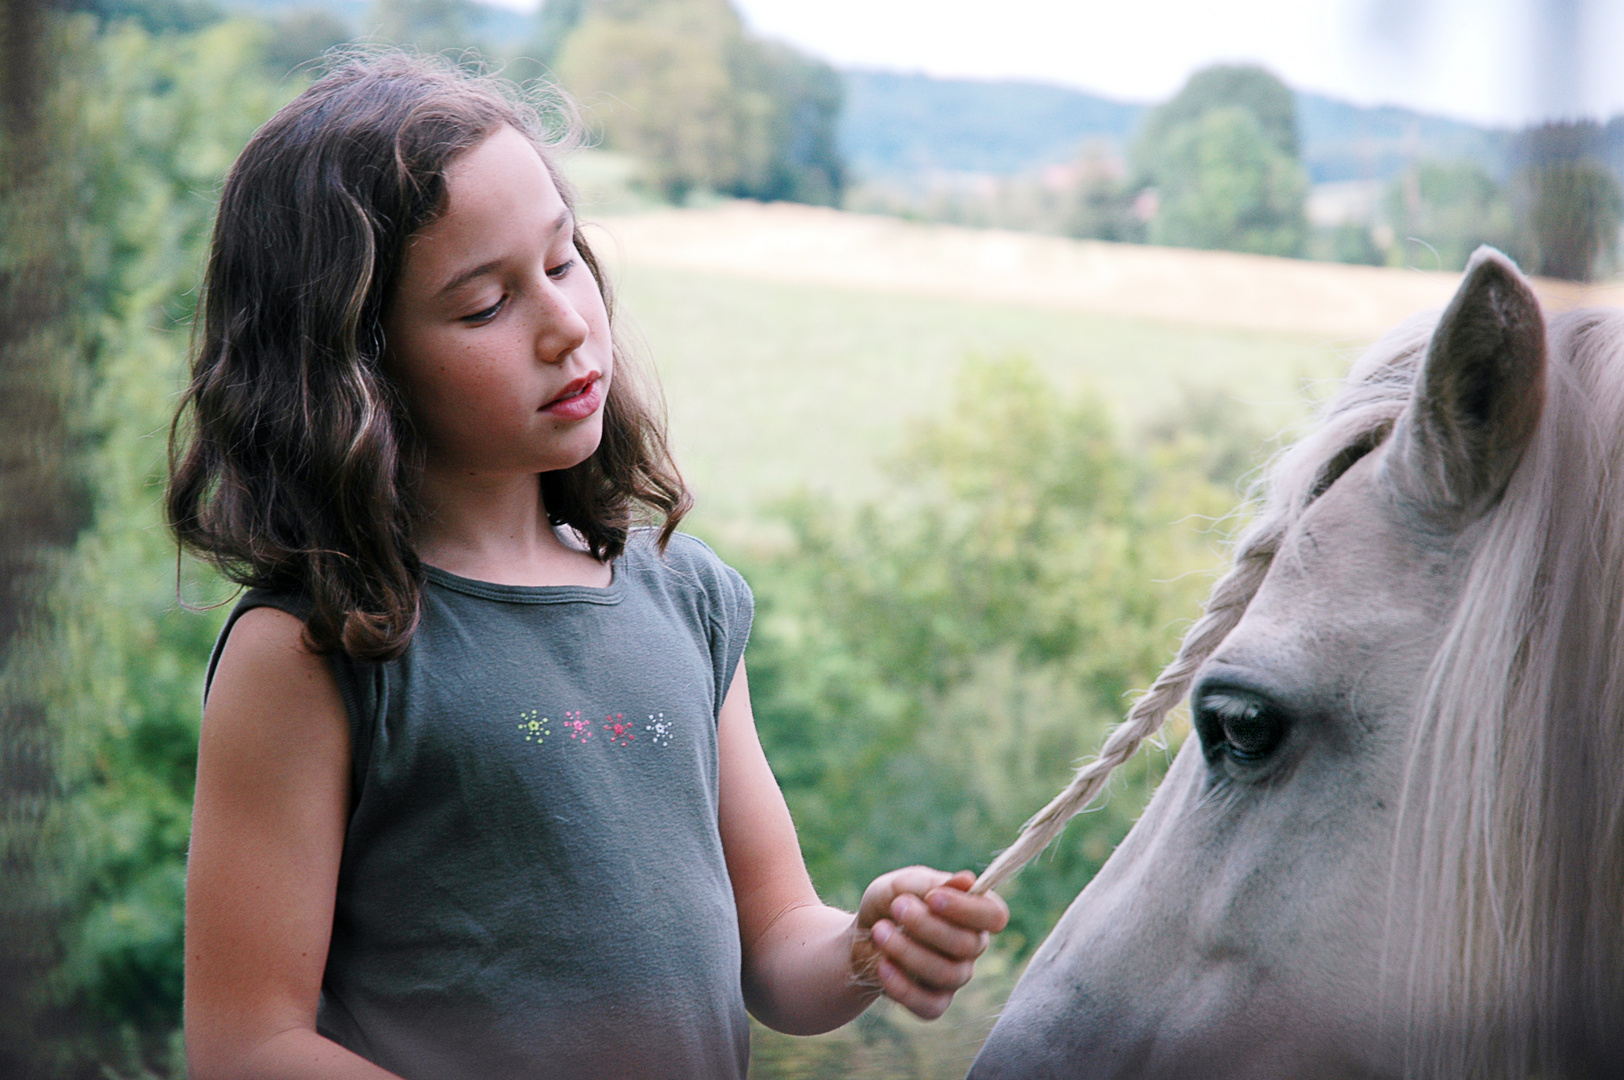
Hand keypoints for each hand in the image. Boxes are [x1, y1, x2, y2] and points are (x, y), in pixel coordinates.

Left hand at [850, 867, 1009, 1019]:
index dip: (968, 909)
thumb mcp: (901, 885)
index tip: (931, 897)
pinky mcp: (934, 1003)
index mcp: (973, 914)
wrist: (861, 939)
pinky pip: (930, 1005)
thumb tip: (968, 880)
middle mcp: (971, 947)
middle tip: (896, 907)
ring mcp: (955, 977)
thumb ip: (931, 883)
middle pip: (968, 944)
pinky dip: (902, 986)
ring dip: (909, 951)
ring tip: (879, 931)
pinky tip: (883, 965)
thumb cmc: (889, 906)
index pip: (994, 916)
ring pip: (948, 974)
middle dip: (926, 925)